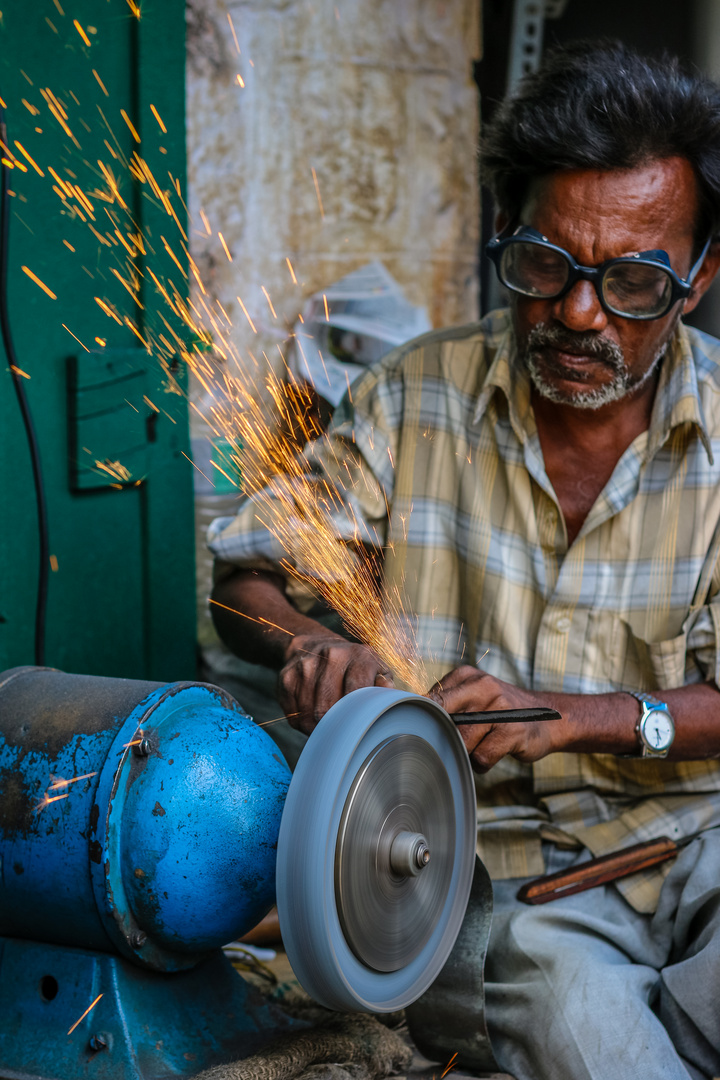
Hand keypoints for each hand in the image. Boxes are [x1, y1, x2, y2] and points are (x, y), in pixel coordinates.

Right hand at [278, 633, 393, 733]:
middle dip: (334, 726)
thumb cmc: (351, 665)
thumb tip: (387, 692)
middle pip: (329, 708)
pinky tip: (311, 714)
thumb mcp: (374, 669)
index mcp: (358, 655)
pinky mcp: (286, 677)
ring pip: (309, 714)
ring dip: (317, 727)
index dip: (356, 716)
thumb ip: (384, 684)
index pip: (357, 693)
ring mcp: (306, 666)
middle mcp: (331, 656)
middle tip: (340, 730)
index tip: (357, 726)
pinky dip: (303, 722)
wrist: (313, 644)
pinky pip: (293, 713)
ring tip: (326, 723)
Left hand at [427, 665, 562, 772]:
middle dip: (446, 736)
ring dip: (467, 752)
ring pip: (462, 741)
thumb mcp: (473, 696)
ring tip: (481, 744)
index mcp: (467, 675)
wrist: (549, 717)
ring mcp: (499, 708)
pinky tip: (494, 752)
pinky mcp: (512, 731)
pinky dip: (483, 763)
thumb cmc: (500, 711)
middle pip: (445, 720)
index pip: (433, 698)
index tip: (425, 730)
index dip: (426, 719)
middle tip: (455, 741)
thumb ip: (447, 703)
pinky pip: (481, 757)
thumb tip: (413, 717)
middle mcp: (483, 686)